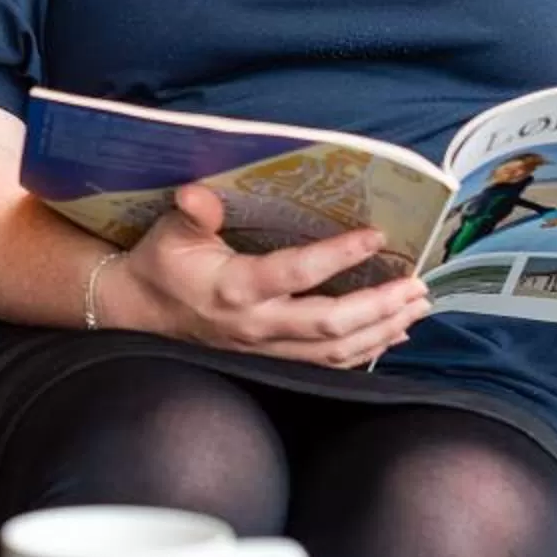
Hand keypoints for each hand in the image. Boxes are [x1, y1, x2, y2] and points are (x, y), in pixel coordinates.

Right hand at [106, 186, 430, 368]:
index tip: (377, 236)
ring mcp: (267, 348)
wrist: (140, 312)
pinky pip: (326, 363)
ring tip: (416, 307)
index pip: (297, 273)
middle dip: (381, 306)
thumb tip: (197, 193)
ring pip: (336, 351)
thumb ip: (194, 213)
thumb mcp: (172, 231)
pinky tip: (392, 334)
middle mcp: (257, 324)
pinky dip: (365, 351)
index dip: (340, 255)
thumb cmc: (161, 264)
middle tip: (417, 284)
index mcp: (235, 288)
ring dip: (382, 330)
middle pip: (330, 325)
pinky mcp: (273, 359)